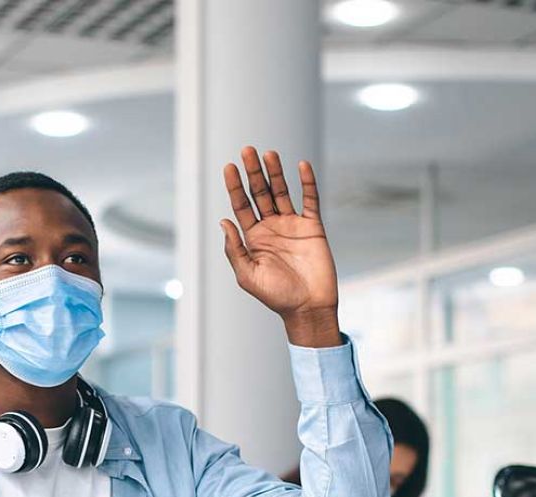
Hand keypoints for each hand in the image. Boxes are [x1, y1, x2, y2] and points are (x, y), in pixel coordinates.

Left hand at [221, 146, 340, 346]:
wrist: (308, 307)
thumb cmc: (276, 296)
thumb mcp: (248, 275)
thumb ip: (235, 249)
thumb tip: (223, 222)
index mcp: (253, 238)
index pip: (241, 205)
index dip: (235, 186)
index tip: (229, 166)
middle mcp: (271, 227)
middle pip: (260, 193)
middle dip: (253, 173)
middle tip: (247, 150)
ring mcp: (292, 225)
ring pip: (282, 192)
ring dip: (275, 173)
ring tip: (268, 153)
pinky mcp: (313, 227)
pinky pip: (310, 200)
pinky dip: (307, 183)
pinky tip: (301, 166)